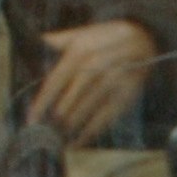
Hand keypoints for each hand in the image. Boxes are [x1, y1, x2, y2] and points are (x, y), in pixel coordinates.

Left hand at [28, 19, 156, 137]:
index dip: (42, 102)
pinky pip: (106, 117)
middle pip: (71, 98)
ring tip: (59, 138)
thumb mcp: (84, 33)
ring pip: (88, 108)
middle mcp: (96, 66)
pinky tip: (78, 142)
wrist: (144, 39)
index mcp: (80, 52)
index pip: (56, 80)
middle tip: (43, 133)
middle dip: (57, 116)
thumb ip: (60, 39)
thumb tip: (38, 41)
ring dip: (72, 125)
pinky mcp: (126, 95)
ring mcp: (113, 81)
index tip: (31, 119)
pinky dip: (91, 132)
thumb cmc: (107, 38)